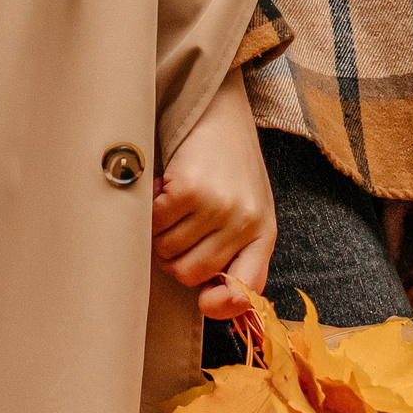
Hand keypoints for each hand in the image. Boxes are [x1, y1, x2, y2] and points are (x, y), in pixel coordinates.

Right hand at [153, 68, 275, 321]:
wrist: (219, 106)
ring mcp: (220, 206)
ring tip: (170, 201)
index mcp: (264, 231)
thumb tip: (208, 302)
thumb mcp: (244, 205)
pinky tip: (160, 188)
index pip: (249, 289)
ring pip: (168, 251)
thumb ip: (233, 249)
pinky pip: (154, 223)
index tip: (202, 302)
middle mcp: (247, 222)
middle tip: (175, 226)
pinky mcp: (192, 189)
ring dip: (158, 231)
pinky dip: (148, 210)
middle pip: (190, 274)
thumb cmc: (226, 160)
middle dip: (173, 256)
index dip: (222, 305)